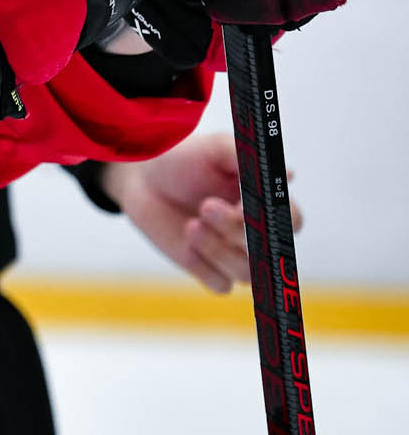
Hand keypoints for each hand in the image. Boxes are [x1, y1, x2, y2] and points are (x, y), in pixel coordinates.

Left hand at [99, 133, 303, 293]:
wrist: (143, 178)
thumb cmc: (185, 160)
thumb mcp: (214, 149)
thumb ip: (247, 158)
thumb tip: (289, 174)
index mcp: (265, 203)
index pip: (291, 221)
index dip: (272, 218)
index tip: (244, 204)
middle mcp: (256, 234)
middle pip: (269, 251)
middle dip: (237, 230)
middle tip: (206, 206)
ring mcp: (233, 255)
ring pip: (247, 273)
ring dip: (218, 249)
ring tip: (191, 224)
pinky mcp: (209, 271)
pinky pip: (221, 285)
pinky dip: (204, 267)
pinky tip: (187, 244)